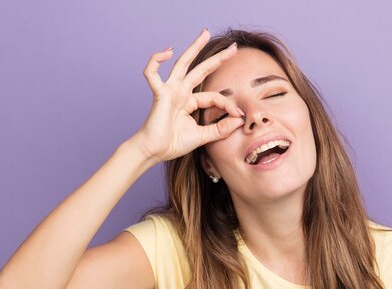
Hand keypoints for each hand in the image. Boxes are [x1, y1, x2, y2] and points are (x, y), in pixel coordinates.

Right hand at [133, 29, 244, 161]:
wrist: (153, 152)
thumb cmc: (172, 144)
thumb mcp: (202, 137)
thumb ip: (220, 129)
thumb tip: (240, 120)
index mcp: (190, 102)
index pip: (214, 96)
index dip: (228, 104)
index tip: (239, 115)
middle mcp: (181, 93)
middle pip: (201, 70)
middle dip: (218, 58)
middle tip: (233, 47)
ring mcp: (170, 91)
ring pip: (182, 64)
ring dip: (194, 47)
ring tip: (205, 33)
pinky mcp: (159, 94)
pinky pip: (152, 73)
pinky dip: (156, 60)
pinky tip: (167, 51)